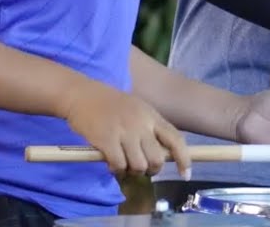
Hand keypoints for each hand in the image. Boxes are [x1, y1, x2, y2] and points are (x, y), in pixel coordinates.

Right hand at [61, 80, 189, 179]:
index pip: (176, 139)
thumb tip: (166, 154)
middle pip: (157, 158)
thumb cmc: (112, 104)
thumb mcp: (139, 110)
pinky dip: (117, 170)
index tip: (186, 174)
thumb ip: (152, 129)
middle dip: (152, 169)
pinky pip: (119, 165)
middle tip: (142, 169)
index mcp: (153, 116)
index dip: (184, 159)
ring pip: (139, 166)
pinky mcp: (107, 140)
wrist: (83, 94)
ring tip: (124, 165)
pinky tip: (111, 164)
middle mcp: (142, 124)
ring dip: (133, 171)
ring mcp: (125, 132)